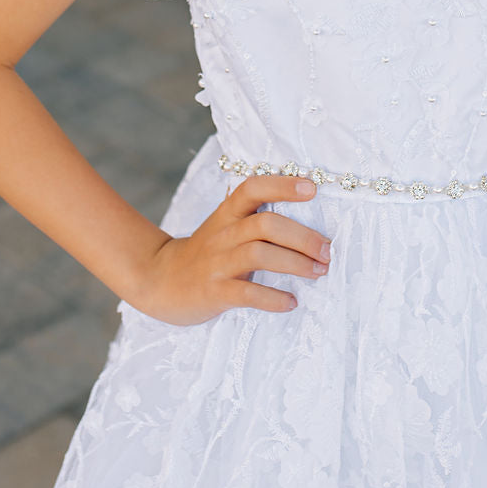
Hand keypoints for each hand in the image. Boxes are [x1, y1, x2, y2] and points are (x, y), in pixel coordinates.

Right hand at [132, 176, 331, 324]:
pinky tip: (291, 302)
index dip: (282, 185)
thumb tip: (311, 222)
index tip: (312, 188)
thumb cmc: (206, 253)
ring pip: (259, 255)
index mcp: (228, 213)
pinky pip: (246, 294)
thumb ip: (256, 219)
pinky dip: (273, 298)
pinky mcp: (214, 292)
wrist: (159, 281)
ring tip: (319, 272)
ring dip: (295, 264)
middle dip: (302, 237)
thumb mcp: (226, 227)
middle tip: (327, 250)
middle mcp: (223, 234)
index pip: (253, 188)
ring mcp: (217, 263)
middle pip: (265, 224)